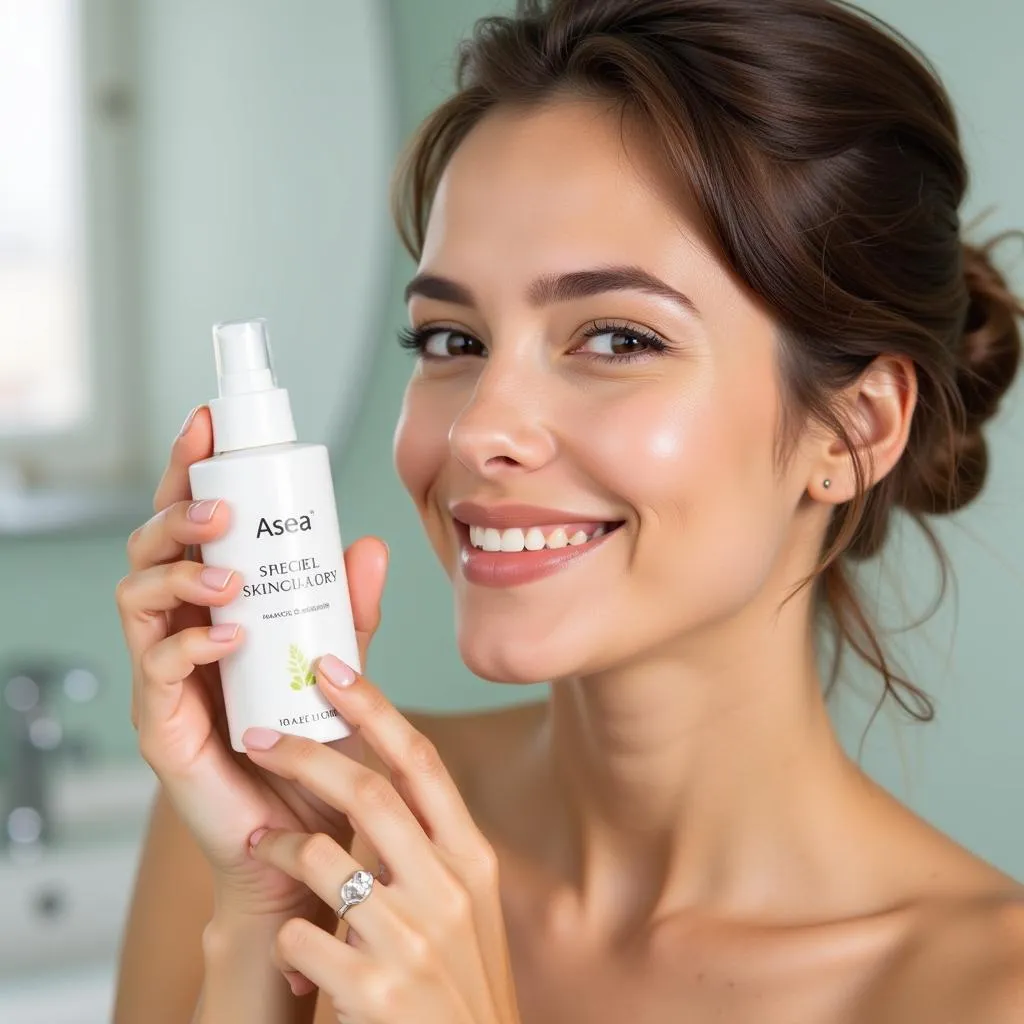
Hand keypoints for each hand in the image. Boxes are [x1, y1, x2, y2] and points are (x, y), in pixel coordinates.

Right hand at [115, 405, 388, 915]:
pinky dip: (191, 642)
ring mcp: (164, 676)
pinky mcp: (161, 723)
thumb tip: (370, 545)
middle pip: (149, 549)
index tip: (207, 424)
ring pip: (137, 597)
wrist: (305, 837)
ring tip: (227, 567)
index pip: (190, 525)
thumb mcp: (341, 665)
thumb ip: (351, 611)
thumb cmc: (312, 745)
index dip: (190, 471)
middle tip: (218, 506)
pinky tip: (229, 633)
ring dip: (179, 569)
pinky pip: (156, 669)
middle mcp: (180, 631)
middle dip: (175, 513)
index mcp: (214, 606)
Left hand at [242, 657, 521, 1023]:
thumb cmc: (456, 982)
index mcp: (471, 859)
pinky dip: (287, 936)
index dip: (374, 708)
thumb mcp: (464, 905)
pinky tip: (298, 954)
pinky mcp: (374, 990)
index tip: (331, 668)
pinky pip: (301, 935)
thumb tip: (372, 783)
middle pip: (369, 792)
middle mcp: (450, 888)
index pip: (421, 762)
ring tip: (262, 847)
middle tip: (259, 737)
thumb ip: (429, 847)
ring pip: (323, 857)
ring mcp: (413, 939)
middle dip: (306, 755)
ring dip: (280, 847)